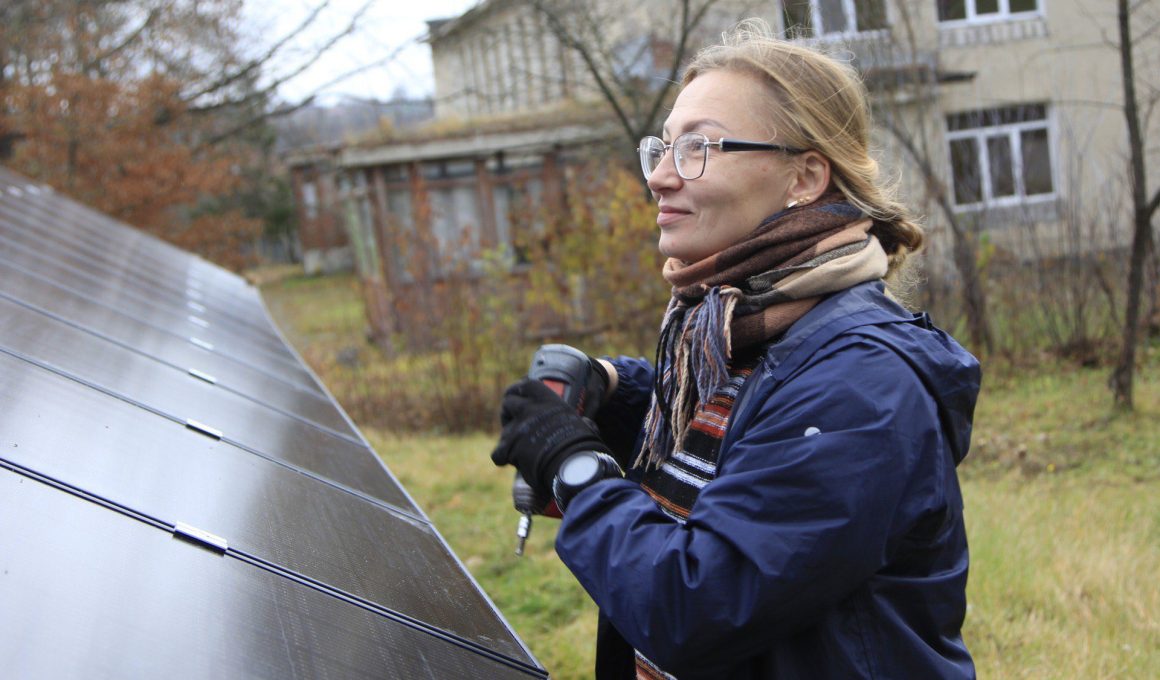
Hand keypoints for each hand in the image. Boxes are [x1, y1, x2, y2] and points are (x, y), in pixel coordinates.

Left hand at [491, 379, 609, 499]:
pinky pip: (498, 452)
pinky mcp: (511, 447)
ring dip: (508, 440)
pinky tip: (512, 462)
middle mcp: (531, 409)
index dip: (517, 391)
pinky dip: (503, 458)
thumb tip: (588, 424)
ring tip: (520, 450)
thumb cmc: (583, 448)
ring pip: (504, 431)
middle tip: (515, 425)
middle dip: (508, 414)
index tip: (516, 397)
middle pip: (508, 403)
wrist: (573, 465)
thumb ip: (580, 422)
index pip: (525, 385)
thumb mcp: (584, 426)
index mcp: (549, 400)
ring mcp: (520, 427)